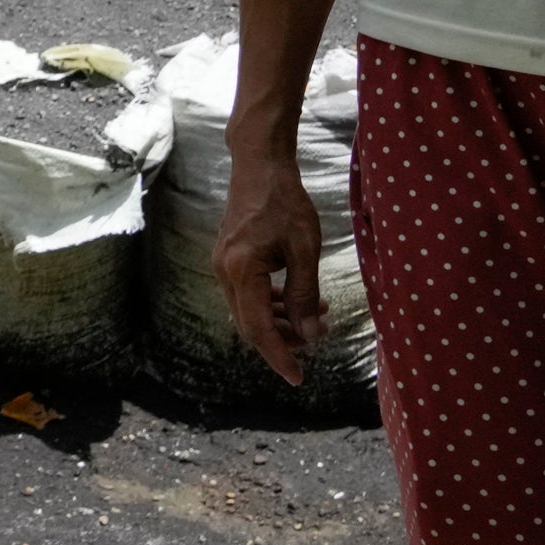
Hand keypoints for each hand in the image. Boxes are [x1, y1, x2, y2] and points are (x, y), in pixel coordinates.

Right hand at [212, 143, 332, 385]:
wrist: (260, 165)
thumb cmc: (285, 202)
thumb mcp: (305, 249)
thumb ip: (305, 294)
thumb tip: (310, 336)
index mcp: (241, 270)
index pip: (258, 328)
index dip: (279, 357)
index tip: (299, 379)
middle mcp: (225, 271)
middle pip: (251, 324)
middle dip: (285, 339)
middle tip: (320, 338)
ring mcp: (224, 265)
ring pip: (251, 310)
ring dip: (283, 320)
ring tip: (319, 316)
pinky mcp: (231, 258)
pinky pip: (250, 293)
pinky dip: (274, 303)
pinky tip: (301, 298)